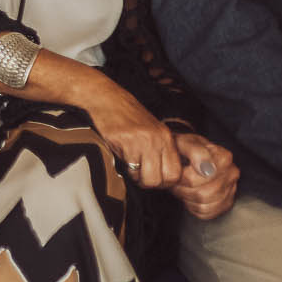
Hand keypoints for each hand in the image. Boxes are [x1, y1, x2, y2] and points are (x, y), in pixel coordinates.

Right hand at [70, 74, 180, 189]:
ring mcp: (141, 141)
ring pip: (147, 177)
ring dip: (136, 178)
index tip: (153, 178)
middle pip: (162, 179)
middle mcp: (157, 140)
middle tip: (140, 177)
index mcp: (166, 137)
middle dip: (150, 183)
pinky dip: (124, 168)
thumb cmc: (126, 116)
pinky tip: (120, 158)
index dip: (165, 182)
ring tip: (129, 168)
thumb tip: (161, 175)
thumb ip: (159, 149)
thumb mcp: (151, 130)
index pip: (176, 173)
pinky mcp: (124, 141)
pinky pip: (129, 167)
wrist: (105, 98)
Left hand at [168, 132, 239, 219]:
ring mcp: (231, 189)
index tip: (176, 172)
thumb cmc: (183, 148)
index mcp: (224, 157)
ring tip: (182, 187)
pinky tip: (189, 195)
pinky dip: (194, 207)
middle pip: (203, 193)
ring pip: (205, 205)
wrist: (185, 154)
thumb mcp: (183, 142)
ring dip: (187, 198)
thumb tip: (206, 168)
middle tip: (176, 182)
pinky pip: (208, 213)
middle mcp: (232, 173)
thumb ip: (194, 151)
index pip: (201, 177)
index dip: (183, 177)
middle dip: (183, 190)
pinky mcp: (226, 202)